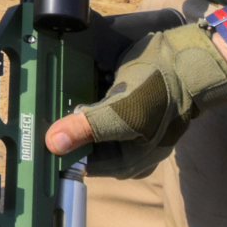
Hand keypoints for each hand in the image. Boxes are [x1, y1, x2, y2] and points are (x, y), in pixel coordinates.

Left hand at [45, 23, 226, 178]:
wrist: (188, 62)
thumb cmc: (161, 91)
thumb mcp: (122, 112)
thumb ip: (87, 128)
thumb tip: (52, 143)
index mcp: (125, 164)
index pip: (80, 164)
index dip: (59, 149)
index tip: (38, 131)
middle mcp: (125, 152)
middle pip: (84, 144)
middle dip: (66, 127)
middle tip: (44, 108)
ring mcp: (127, 131)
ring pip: (89, 125)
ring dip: (74, 112)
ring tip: (54, 95)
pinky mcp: (127, 110)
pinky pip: (99, 109)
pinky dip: (87, 99)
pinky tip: (73, 84)